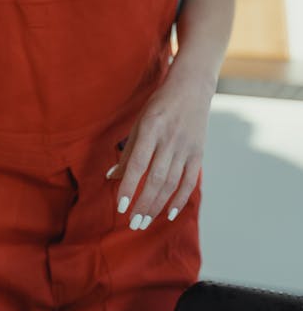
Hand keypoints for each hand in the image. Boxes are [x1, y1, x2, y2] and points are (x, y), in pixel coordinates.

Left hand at [105, 63, 214, 230]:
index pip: (138, 163)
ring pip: (172, 183)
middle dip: (143, 204)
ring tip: (145, 221)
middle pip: (156, 178)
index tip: (120, 206)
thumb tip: (111, 177)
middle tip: (133, 223)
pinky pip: (189, 181)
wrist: (192, 88)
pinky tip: (169, 213)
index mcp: (151, 127)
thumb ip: (127, 151)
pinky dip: (179, 199)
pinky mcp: (198, 152)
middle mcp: (169, 138)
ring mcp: (186, 147)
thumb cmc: (159, 105)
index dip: (129, 186)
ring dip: (157, 205)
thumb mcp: (139, 121)